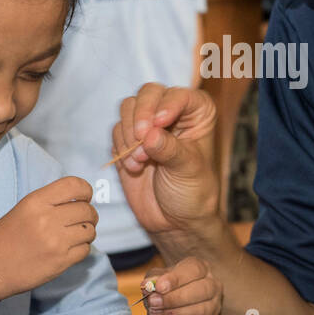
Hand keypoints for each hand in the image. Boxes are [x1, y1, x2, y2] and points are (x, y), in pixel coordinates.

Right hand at [0, 175, 99, 296]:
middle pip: (87, 210)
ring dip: (86, 232)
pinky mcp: (60, 262)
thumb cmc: (3, 239)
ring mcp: (55, 242)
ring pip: (90, 230)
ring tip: (75, 235)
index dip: (85, 191)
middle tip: (81, 220)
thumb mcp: (21, 210)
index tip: (84, 198)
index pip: (75, 186)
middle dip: (89, 214)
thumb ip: (49, 202)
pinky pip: (86, 250)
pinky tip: (69, 249)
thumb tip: (79, 199)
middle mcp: (47, 219)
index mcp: (35, 202)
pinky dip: (81, 249)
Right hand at [112, 83, 218, 235]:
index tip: (160, 123)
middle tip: (141, 139)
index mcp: (197, 113)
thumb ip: (170, 150)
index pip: (180, 94)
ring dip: (130, 134)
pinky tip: (134, 167)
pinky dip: (121, 147)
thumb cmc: (193, 192)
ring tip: (140, 160)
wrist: (175, 220)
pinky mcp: (128, 140)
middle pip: (148, 93)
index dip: (168, 104)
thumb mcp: (188, 169)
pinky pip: (116, 130)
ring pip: (129, 108)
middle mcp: (172, 112)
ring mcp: (148, 125)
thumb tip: (150, 135)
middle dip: (141, 115)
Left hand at [139, 257, 221, 314]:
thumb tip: (148, 285)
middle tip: (154, 302)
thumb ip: (153, 280)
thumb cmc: (165, 289)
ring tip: (154, 312)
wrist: (167, 310)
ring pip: (200, 311)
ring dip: (173, 313)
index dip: (176, 279)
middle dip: (175, 298)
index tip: (159, 287)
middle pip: (201, 290)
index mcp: (201, 269)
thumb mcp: (156, 279)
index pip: (194, 270)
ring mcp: (212, 307)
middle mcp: (212, 286)